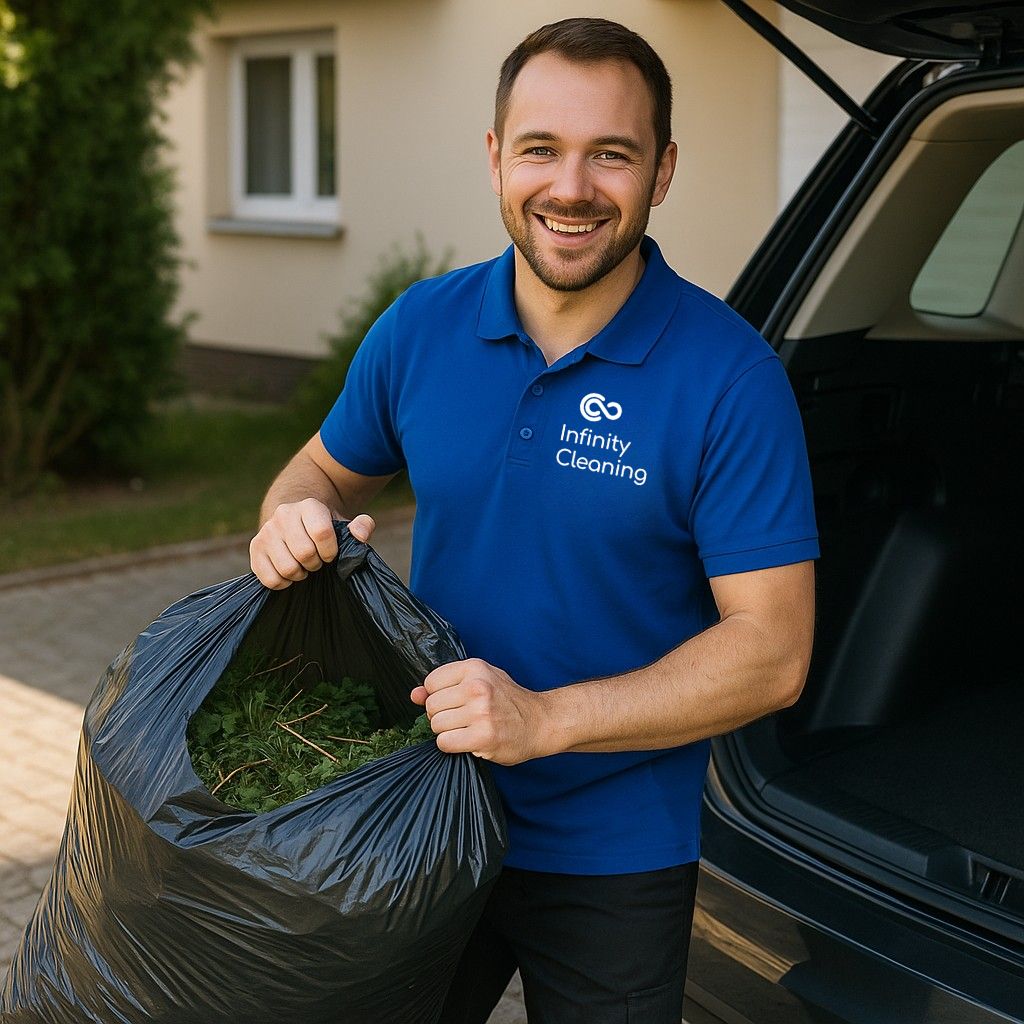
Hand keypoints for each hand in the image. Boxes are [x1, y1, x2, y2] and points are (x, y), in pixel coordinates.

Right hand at [250, 498, 374, 588]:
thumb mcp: (344, 523)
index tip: (331, 553)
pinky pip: (270, 579)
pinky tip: (289, 574)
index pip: (322, 533)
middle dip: (316, 564)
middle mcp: (284, 515)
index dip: (331, 551)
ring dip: (300, 574)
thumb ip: (362, 526)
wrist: (294, 520)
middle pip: (304, 553)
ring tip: (303, 566)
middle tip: (317, 561)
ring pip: (287, 568)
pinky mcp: (255, 548)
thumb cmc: (323, 527)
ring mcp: (266, 531)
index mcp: (309, 506)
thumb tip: (361, 535)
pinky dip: (283, 583)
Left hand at [411, 658, 552, 764]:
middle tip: (462, 719)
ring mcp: (480, 712)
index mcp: (475, 668)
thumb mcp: (480, 681)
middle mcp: (477, 686)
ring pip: (437, 725)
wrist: (540, 721)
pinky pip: (445, 743)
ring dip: (448, 732)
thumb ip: (445, 685)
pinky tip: (468, 741)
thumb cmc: (508, 701)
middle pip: (431, 706)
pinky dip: (452, 745)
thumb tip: (414, 695)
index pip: (431, 683)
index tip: (454, 702)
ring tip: (468, 729)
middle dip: (441, 716)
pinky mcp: (483, 736)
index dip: (438, 696)